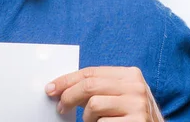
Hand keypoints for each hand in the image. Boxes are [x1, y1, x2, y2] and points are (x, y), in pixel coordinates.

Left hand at [45, 66, 163, 121]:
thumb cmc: (132, 116)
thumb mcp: (119, 96)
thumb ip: (99, 88)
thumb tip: (64, 87)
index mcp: (131, 74)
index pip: (91, 72)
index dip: (67, 80)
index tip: (51, 88)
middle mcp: (136, 87)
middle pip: (89, 86)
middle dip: (69, 96)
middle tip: (60, 107)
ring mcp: (138, 105)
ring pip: (94, 105)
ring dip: (86, 118)